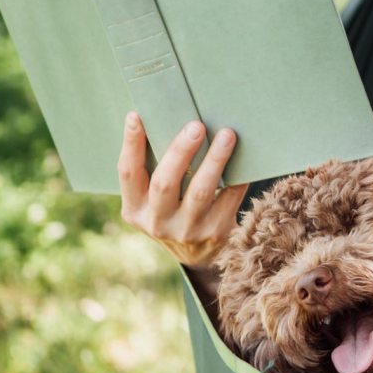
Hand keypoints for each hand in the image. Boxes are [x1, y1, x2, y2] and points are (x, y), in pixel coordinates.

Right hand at [118, 112, 249, 269]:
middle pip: (165, 183)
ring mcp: (188, 231)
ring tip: (227, 135)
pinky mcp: (217, 233)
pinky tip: (244, 157)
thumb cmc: (174, 212)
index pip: (128, 173)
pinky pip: (230, 198)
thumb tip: (169, 119)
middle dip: (180, 151)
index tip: (137, 116)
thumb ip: (155, 171)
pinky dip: (238, 176)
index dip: (131, 144)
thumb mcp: (153, 201)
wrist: (199, 256)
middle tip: (196, 125)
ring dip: (214, 160)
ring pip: (201, 191)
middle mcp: (158, 223)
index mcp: (135, 210)